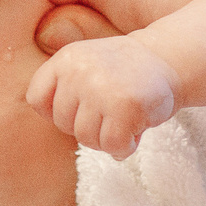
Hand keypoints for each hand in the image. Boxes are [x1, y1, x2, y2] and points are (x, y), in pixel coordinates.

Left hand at [28, 36, 179, 157]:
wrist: (168, 58)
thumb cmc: (123, 72)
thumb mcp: (85, 65)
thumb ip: (62, 88)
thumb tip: (45, 122)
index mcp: (66, 59)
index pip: (37, 100)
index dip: (58, 112)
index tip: (82, 108)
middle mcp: (80, 71)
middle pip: (64, 125)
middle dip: (88, 127)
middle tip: (111, 113)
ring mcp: (102, 88)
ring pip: (86, 139)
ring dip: (107, 139)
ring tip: (124, 119)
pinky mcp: (125, 106)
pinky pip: (112, 145)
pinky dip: (125, 147)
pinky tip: (136, 129)